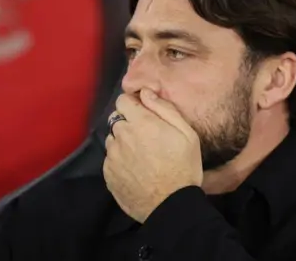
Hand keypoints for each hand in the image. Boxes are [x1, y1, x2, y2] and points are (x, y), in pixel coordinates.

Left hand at [103, 88, 202, 222]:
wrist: (171, 205)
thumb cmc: (184, 167)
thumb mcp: (187, 134)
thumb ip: (164, 109)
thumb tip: (146, 92)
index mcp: (141, 122)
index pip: (123, 100)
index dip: (133, 104)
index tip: (142, 113)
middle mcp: (122, 136)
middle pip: (117, 120)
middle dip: (129, 123)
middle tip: (146, 137)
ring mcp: (113, 156)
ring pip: (112, 140)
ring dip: (122, 142)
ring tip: (140, 155)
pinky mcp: (108, 174)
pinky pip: (110, 159)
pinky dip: (119, 160)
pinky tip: (135, 169)